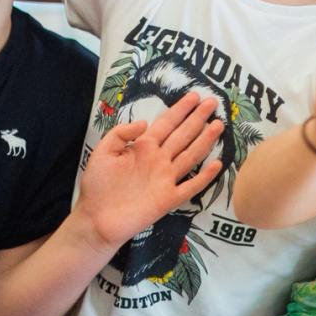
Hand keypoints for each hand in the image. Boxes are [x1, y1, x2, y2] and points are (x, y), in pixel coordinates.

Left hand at [75, 92, 224, 246]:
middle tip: (213, 102)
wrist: (96, 220)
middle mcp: (159, 160)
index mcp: (144, 148)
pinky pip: (191, 186)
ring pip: (191, 155)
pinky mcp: (169, 198)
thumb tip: (145, 122)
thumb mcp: (102, 153)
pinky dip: (205, 176)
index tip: (195, 96)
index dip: (181, 110)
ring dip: (205, 140)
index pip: (167, 124)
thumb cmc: (97, 185)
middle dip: (198, 118)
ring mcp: (166, 179)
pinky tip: (217, 163)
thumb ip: (121, 134)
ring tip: (219, 125)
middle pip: (183, 135)